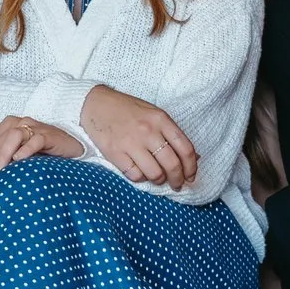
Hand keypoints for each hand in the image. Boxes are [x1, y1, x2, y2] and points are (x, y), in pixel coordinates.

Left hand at [0, 115, 82, 185]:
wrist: (73, 146)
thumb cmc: (43, 154)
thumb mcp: (19, 157)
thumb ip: (4, 163)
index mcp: (6, 127)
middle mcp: (17, 123)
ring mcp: (34, 127)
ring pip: (12, 138)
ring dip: (1, 157)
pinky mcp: (49, 135)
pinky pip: (35, 140)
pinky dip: (25, 150)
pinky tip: (19, 161)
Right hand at [80, 84, 198, 189]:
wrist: (96, 104)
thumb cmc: (127, 110)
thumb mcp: (154, 114)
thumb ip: (171, 134)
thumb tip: (193, 157)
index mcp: (161, 119)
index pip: (185, 148)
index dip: (191, 167)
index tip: (190, 175)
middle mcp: (148, 131)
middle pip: (172, 164)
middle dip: (177, 179)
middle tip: (177, 184)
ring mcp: (131, 143)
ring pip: (155, 173)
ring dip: (159, 180)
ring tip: (157, 178)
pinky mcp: (115, 153)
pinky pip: (135, 175)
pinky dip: (139, 177)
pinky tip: (139, 171)